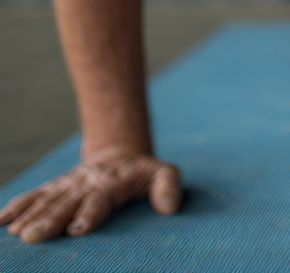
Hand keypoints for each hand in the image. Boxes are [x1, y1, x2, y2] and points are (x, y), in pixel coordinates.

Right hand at [0, 147, 180, 241]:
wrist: (119, 155)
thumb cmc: (142, 173)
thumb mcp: (162, 173)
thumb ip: (168, 186)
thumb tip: (171, 207)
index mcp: (111, 185)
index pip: (99, 201)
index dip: (90, 213)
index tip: (78, 228)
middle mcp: (86, 186)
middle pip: (67, 204)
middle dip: (50, 220)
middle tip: (34, 235)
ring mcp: (68, 186)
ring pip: (47, 201)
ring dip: (30, 217)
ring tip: (17, 233)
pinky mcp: (56, 188)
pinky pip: (34, 196)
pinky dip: (17, 207)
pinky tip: (0, 221)